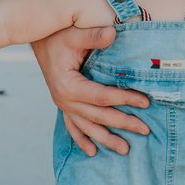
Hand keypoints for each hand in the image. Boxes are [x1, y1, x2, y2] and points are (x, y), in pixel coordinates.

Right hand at [32, 25, 149, 156]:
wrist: (38, 38)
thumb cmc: (58, 36)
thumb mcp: (75, 34)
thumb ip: (93, 36)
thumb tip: (113, 33)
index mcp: (68, 85)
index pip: (102, 97)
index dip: (125, 99)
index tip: (145, 102)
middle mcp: (64, 100)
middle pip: (98, 116)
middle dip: (123, 123)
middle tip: (145, 130)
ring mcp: (63, 105)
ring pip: (87, 127)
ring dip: (106, 139)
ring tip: (125, 150)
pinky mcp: (63, 105)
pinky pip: (72, 127)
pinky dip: (82, 139)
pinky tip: (92, 152)